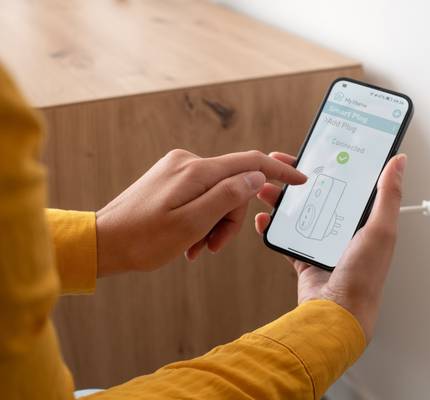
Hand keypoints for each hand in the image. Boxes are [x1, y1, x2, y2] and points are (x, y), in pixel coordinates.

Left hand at [96, 149, 305, 276]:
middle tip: (213, 246)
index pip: (249, 162)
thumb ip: (228, 196)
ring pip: (218, 194)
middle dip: (230, 218)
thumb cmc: (144, 239)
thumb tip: (256, 176)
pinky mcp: (171, 180)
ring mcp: (178, 170)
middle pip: (234, 185)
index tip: (299, 180)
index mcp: (196, 171)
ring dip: (214, 223)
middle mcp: (188, 163)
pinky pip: (201, 196)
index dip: (278, 172)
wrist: (103, 241)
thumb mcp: (192, 223)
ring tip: (196, 248)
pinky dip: (202, 219)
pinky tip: (188, 240)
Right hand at [255, 152, 405, 341]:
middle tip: (281, 165)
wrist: (337, 313)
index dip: (332, 165)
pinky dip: (273, 227)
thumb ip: (388, 194)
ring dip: (282, 199)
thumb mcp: (381, 229)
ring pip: (300, 212)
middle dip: (299, 179)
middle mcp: (345, 230)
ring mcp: (323, 244)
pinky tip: (265, 217)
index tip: (316, 151)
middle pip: (319, 194)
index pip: (348, 183)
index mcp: (366, 221)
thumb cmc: (364, 276)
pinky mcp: (305, 258)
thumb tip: (399, 162)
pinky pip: (286, 237)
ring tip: (267, 188)